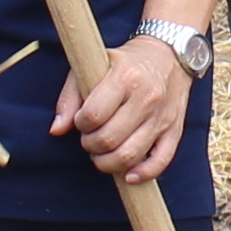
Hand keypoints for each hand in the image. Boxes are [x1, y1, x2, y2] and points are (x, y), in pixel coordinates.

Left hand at [50, 32, 193, 185]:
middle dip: (91, 145)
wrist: (168, 56)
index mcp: (125, 77)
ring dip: (108, 163)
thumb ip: (70, 97)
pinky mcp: (174, 131)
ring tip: (103, 152)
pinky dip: (142, 174)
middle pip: (109, 139)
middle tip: (89, 138)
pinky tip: (127, 174)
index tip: (81, 121)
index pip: (93, 115)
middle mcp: (146, 98)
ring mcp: (162, 117)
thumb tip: (56, 130)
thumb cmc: (124, 63)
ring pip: (130, 156)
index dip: (80, 124)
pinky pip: (160, 162)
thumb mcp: (93, 66)